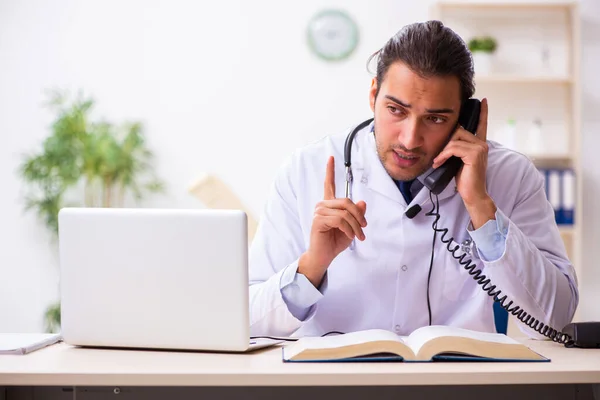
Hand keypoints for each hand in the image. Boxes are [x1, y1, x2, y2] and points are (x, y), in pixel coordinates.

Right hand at [298, 156, 366, 286]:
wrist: (324, 256)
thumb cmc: (335, 241)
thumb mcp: (351, 227)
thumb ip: (357, 214)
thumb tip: (362, 202)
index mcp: (329, 204)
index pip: (329, 184)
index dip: (330, 170)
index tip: (331, 157)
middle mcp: (322, 205)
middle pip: (346, 201)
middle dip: (359, 215)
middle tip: (364, 228)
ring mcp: (319, 212)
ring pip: (345, 212)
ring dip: (355, 225)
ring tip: (359, 236)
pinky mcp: (319, 220)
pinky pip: (340, 220)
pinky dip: (349, 229)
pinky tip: (349, 236)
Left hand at [432, 98, 495, 227]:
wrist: (472, 194)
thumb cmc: (464, 179)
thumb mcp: (458, 160)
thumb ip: (456, 148)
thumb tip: (446, 141)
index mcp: (479, 144)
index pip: (481, 125)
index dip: (482, 112)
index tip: (482, 101)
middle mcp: (482, 143)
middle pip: (458, 131)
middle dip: (445, 143)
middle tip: (440, 157)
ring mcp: (480, 148)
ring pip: (454, 139)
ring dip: (443, 151)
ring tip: (439, 162)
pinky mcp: (474, 154)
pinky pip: (453, 147)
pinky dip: (444, 155)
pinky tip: (440, 163)